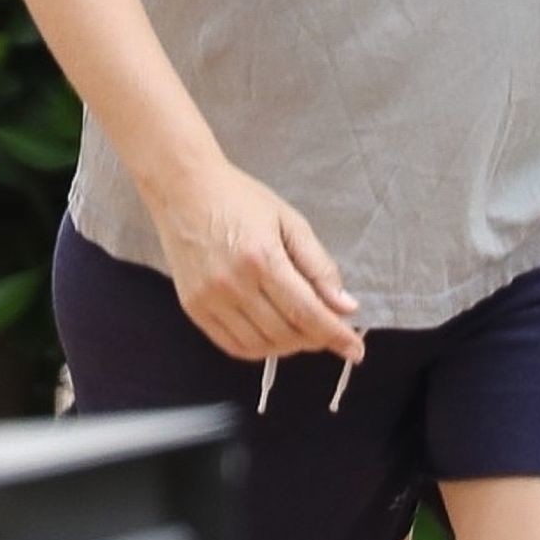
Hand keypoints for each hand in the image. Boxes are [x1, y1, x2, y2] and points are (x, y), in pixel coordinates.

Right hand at [146, 155, 365, 369]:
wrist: (184, 189)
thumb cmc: (240, 198)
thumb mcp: (289, 221)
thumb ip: (319, 265)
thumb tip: (345, 306)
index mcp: (263, 258)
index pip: (307, 312)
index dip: (335, 335)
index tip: (355, 349)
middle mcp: (234, 285)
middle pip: (285, 333)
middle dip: (315, 339)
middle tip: (330, 332)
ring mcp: (210, 300)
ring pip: (260, 346)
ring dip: (289, 347)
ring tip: (303, 332)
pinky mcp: (193, 309)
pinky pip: (232, 346)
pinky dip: (259, 349)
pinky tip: (273, 336)